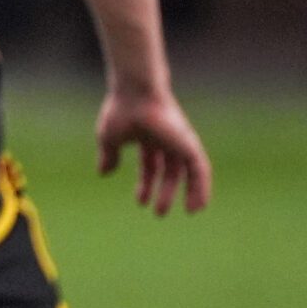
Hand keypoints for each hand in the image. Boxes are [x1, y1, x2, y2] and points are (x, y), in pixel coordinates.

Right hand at [96, 87, 211, 215]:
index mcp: (148, 137)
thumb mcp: (109, 138)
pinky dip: (202, 187)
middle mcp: (167, 139)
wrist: (136, 94)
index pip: (150, 165)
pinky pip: (200, 169)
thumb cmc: (121, 110)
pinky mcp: (189, 143)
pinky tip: (199, 203)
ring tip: (191, 212)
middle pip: (170, 171)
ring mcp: (180, 141)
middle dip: (166, 191)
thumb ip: (108, 156)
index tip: (140, 202)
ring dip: (191, 192)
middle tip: (159, 213)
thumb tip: (104, 173)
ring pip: (190, 171)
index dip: (145, 184)